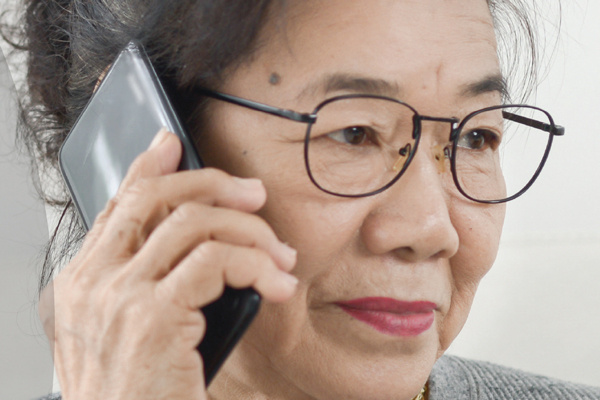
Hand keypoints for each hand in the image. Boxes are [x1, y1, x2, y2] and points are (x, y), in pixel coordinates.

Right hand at [39, 128, 297, 399]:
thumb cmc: (136, 398)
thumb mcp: (132, 336)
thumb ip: (151, 284)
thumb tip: (200, 245)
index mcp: (82, 284)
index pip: (118, 205)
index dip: (149, 167)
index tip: (174, 144)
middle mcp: (91, 284)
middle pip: (155, 198)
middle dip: (213, 184)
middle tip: (254, 196)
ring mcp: (117, 298)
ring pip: (194, 223)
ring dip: (251, 232)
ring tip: (280, 255)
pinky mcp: (152, 318)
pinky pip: (216, 262)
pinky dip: (256, 265)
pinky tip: (276, 285)